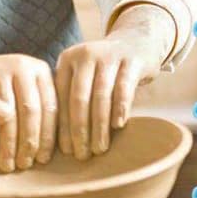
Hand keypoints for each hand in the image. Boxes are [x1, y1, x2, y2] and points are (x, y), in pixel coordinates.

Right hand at [0, 54, 57, 172]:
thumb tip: (62, 147)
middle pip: (30, 112)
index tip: (43, 160)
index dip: (48, 137)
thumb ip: (44, 109)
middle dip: (28, 143)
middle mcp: (23, 67)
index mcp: (41, 71)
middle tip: (24, 165)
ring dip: (8, 145)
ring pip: (8, 116)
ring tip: (8, 165)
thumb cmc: (7, 88)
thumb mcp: (29, 89)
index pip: (50, 108)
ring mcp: (0, 71)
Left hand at [56, 4, 175, 159]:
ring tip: (100, 148)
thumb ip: (72, 98)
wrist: (136, 42)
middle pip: (78, 98)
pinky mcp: (131, 59)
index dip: (62, 126)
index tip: (66, 151)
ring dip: (99, 126)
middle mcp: (85, 55)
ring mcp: (108, 55)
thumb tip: (61, 143)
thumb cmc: (104, 70)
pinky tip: (118, 126)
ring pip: (100, 95)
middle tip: (82, 155)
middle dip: (79, 130)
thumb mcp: (83, 76)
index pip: (61, 97)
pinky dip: (120, 109)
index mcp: (67, 61)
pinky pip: (124, 87)